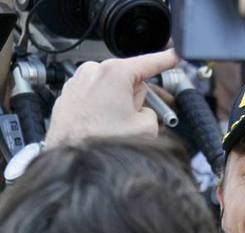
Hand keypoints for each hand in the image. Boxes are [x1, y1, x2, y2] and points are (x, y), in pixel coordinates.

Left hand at [46, 49, 178, 146]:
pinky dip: (101, 109)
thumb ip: (153, 112)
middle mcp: (93, 72)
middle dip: (136, 96)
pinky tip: (101, 127)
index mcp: (114, 73)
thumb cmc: (101, 144)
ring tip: (114, 127)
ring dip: (118, 104)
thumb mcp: (147, 128)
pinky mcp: (68, 97)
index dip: (166, 60)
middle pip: (129, 79)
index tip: (174, 56)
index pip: (149, 62)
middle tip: (136, 118)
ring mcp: (77, 83)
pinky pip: (94, 98)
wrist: (73, 161)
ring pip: (110, 89)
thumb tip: (144, 112)